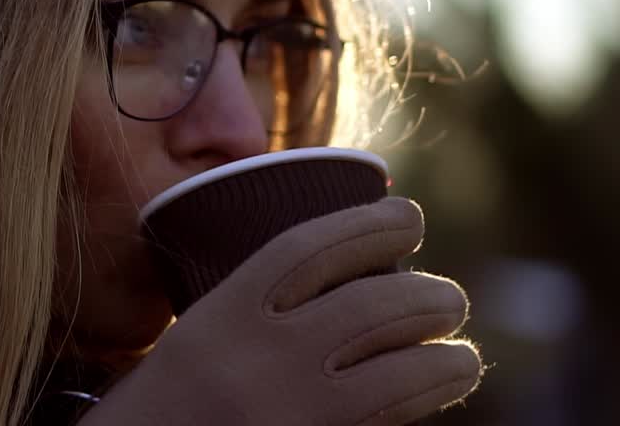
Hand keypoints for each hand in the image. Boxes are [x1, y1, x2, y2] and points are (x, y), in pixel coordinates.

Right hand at [78, 197, 481, 424]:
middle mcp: (257, 361)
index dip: (371, 224)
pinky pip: (388, 423)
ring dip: (447, 359)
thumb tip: (341, 283)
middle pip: (372, 308)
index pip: (309, 249)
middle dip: (429, 297)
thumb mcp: (194, 344)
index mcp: (220, 317)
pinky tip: (439, 392)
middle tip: (448, 298)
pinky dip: (423, 405)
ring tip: (461, 356)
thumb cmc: (159, 412)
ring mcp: (290, 415)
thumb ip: (250, 314)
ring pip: (400, 375)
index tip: (410, 215)